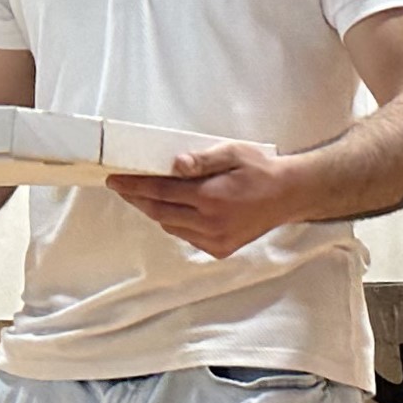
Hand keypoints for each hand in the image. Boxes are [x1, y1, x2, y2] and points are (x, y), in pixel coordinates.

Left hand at [108, 142, 303, 259]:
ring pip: (171, 226)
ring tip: (145, 196)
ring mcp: (215, 239)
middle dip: (137, 200)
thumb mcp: (232, 153)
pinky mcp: (220, 249)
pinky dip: (175, 223)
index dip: (135, 186)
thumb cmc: (259, 169)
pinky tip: (175, 210)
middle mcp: (210, 223)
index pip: (160, 192)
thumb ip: (202, 160)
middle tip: (122, 188)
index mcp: (211, 197)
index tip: (115, 180)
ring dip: (155, 211)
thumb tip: (173, 165)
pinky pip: (186, 236)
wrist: (288, 196)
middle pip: (160, 212)